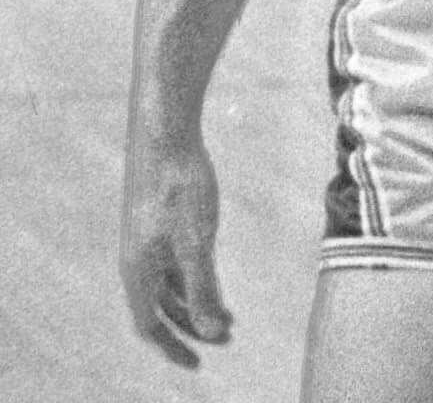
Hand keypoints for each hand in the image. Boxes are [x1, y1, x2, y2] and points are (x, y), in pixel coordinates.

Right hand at [120, 133, 232, 368]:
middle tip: (224, 337)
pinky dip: (194, 276)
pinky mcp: (160, 221)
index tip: (198, 363)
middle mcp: (137, 259)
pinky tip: (215, 277)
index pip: (149, 325)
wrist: (166, 135)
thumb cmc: (180, 188)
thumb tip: (213, 332)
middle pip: (160, 307)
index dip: (173, 347)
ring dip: (195, 302)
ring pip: (169, 284)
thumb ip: (202, 288)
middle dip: (191, 325)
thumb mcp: (196, 243)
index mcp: (137, 271)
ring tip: (228, 314)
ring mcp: (147, 240)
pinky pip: (173, 262)